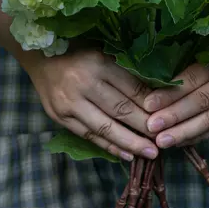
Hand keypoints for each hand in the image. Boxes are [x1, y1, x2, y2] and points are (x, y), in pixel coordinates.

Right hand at [27, 49, 158, 161]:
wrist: (40, 58)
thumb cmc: (78, 53)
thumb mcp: (104, 54)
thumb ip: (125, 72)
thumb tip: (156, 94)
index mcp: (98, 62)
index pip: (131, 88)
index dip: (151, 105)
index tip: (168, 117)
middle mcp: (83, 83)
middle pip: (121, 109)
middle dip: (145, 127)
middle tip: (165, 140)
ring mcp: (69, 103)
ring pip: (105, 127)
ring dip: (130, 142)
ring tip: (150, 153)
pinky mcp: (60, 117)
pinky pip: (88, 136)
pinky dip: (109, 146)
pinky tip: (126, 154)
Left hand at [142, 45, 208, 148]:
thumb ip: (194, 63)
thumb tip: (156, 79)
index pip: (196, 77)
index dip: (172, 91)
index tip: (148, 103)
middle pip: (203, 100)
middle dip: (175, 116)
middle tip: (151, 127)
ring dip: (186, 132)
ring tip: (163, 141)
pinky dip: (201, 136)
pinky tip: (182, 142)